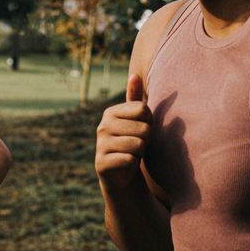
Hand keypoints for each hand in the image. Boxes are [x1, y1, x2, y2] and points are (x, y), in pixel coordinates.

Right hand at [95, 74, 152, 190]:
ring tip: (131, 155)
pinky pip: (130, 160)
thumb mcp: (135, 121)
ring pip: (138, 144)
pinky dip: (132, 165)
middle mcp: (102, 126)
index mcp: (111, 112)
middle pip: (144, 128)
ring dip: (140, 153)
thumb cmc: (131, 143)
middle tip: (136, 146)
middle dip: (145, 140)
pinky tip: (125, 165)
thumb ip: (136, 99)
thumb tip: (135, 75)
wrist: (121, 175)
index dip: (149, 122)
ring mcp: (100, 145)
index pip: (143, 109)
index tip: (141, 130)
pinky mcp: (101, 163)